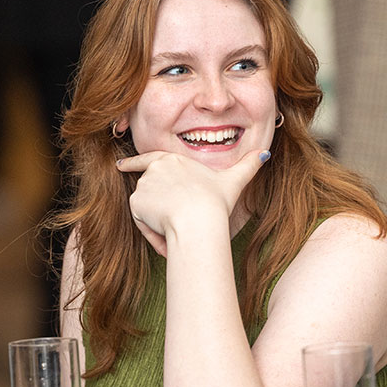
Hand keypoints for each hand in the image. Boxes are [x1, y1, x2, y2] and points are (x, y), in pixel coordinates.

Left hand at [116, 149, 267, 256]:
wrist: (199, 219)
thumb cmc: (217, 201)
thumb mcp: (234, 181)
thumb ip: (248, 166)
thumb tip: (265, 153)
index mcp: (173, 159)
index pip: (149, 159)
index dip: (134, 163)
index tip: (121, 166)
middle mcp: (155, 168)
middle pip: (151, 193)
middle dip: (161, 210)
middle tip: (182, 222)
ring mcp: (143, 184)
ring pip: (147, 210)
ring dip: (159, 223)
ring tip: (179, 229)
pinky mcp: (136, 201)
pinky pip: (142, 221)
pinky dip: (152, 232)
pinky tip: (168, 234)